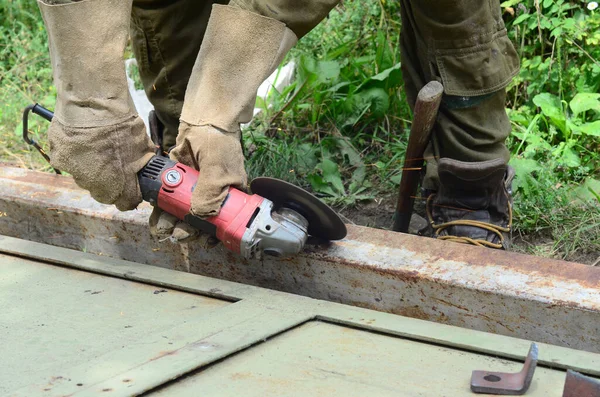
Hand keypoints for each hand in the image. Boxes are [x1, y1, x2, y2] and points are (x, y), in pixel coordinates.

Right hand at [48, 115, 154, 210]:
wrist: (93, 102)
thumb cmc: (122, 123)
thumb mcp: (143, 145)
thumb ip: (142, 164)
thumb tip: (144, 169)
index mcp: (118, 185)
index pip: (125, 203)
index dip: (130, 194)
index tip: (131, 185)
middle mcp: (94, 184)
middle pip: (103, 192)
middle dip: (109, 182)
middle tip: (113, 163)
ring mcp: (74, 172)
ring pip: (84, 177)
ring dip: (90, 168)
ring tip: (96, 148)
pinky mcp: (58, 158)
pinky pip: (68, 162)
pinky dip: (75, 154)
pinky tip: (81, 141)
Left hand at [147, 121, 245, 243]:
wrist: (202, 120)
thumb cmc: (218, 143)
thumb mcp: (218, 169)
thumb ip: (210, 193)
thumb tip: (201, 215)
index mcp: (229, 197)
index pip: (222, 222)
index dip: (213, 233)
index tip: (204, 241)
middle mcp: (212, 197)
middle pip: (200, 221)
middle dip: (188, 231)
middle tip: (178, 236)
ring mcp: (193, 190)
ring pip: (182, 213)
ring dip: (172, 224)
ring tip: (162, 232)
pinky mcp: (177, 183)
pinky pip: (168, 201)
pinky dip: (162, 211)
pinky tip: (156, 220)